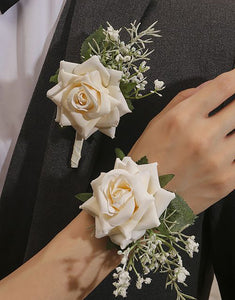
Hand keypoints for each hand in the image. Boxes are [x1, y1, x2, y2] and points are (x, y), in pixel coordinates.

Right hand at [129, 70, 234, 213]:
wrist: (146, 198)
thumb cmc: (149, 157)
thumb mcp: (157, 122)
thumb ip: (183, 100)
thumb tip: (210, 87)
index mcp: (182, 119)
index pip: (222, 87)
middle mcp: (202, 137)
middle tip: (232, 109)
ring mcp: (217, 161)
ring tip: (228, 131)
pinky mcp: (227, 181)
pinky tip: (228, 149)